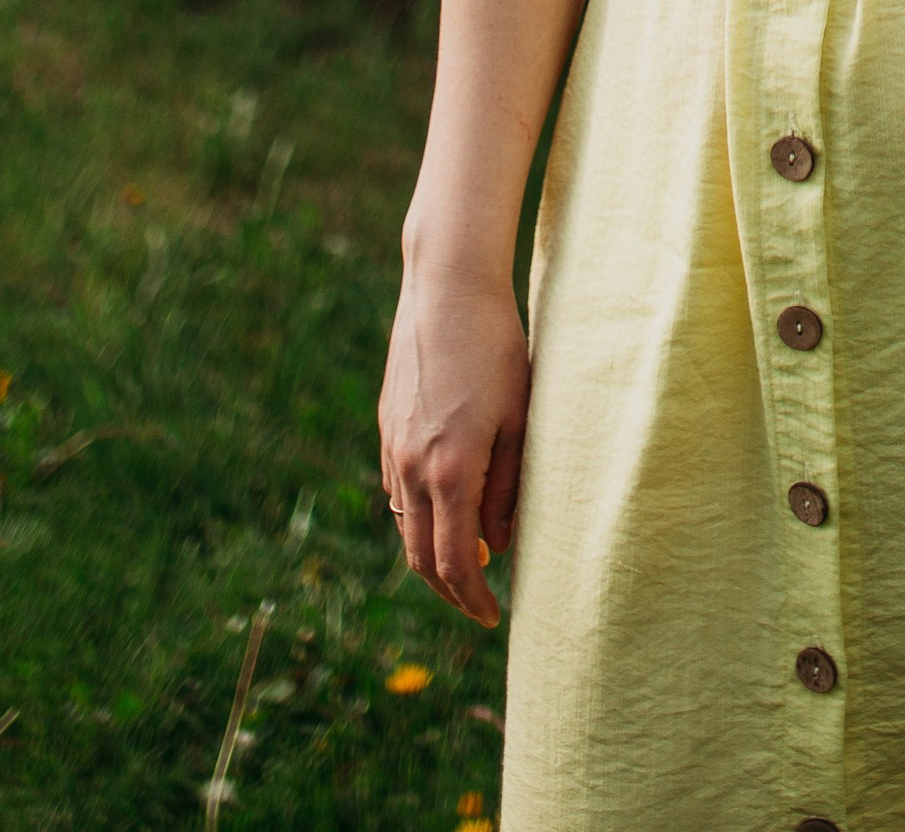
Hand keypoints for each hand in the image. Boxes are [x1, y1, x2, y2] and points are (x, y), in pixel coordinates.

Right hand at [377, 268, 529, 625]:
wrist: (447, 287)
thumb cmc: (497, 349)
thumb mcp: (518, 420)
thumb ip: (507, 489)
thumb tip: (497, 548)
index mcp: (450, 471)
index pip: (454, 564)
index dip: (473, 600)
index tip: (494, 618)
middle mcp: (411, 467)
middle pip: (420, 557)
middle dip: (449, 591)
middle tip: (479, 605)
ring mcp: (392, 446)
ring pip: (403, 524)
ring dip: (431, 553)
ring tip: (468, 561)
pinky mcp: (386, 425)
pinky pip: (396, 489)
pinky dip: (417, 514)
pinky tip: (445, 506)